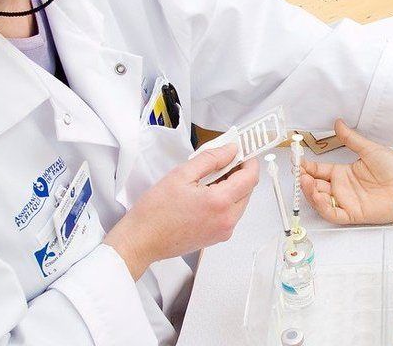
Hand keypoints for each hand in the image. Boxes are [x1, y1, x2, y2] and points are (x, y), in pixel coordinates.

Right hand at [104, 143, 258, 279]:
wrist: (142, 241)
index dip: (249, 161)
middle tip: (221, 162)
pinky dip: (225, 201)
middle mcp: (227, 220)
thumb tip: (230, 150)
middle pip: (248, 190)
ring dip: (232, 188)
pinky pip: (231, 214)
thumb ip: (211, 159)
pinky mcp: (218, 237)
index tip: (241, 152)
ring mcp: (224, 231)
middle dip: (239, 173)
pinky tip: (206, 195)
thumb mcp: (182, 174)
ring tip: (208, 180)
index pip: (251, 177)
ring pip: (240, 202)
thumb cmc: (155, 212)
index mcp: (220, 202)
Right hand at [299, 120, 392, 224]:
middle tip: (299, 174)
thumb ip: (351, 139)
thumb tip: (338, 123)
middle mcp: (342, 188)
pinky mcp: (353, 214)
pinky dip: (323, 207)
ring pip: (321, 201)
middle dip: (304, 181)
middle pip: (316, 187)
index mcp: (344, 173)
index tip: (297, 161)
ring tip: (305, 182)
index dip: (307, 167)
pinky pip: (334, 214)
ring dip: (310, 193)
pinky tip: (318, 196)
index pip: (319, 170)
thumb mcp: (369, 149)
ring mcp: (347, 201)